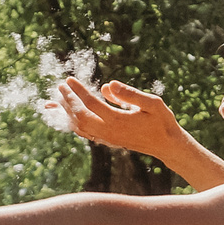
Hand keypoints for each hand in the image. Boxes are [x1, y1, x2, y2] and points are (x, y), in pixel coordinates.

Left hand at [55, 76, 178, 156]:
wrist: (166, 145)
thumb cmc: (162, 121)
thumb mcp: (152, 103)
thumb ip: (130, 94)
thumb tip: (108, 84)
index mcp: (118, 121)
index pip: (91, 104)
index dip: (78, 91)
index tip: (69, 79)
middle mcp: (109, 132)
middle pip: (80, 116)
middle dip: (68, 101)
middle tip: (60, 86)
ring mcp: (107, 139)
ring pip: (80, 127)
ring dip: (68, 113)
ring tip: (57, 100)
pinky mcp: (108, 141)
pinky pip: (86, 133)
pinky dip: (74, 123)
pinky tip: (69, 115)